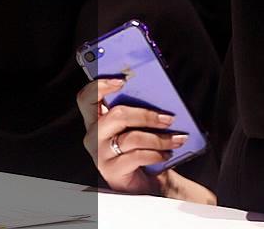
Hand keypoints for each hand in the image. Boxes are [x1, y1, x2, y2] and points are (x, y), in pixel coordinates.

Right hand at [76, 78, 189, 194]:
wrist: (144, 183)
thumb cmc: (141, 149)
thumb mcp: (137, 127)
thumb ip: (138, 111)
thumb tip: (160, 97)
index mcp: (97, 119)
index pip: (87, 97)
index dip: (100, 86)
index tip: (122, 80)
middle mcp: (94, 135)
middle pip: (116, 115)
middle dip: (147, 115)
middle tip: (169, 118)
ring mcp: (100, 153)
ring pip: (132, 137)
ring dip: (159, 138)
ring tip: (176, 139)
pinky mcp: (111, 170)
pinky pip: (137, 157)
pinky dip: (156, 154)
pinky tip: (166, 154)